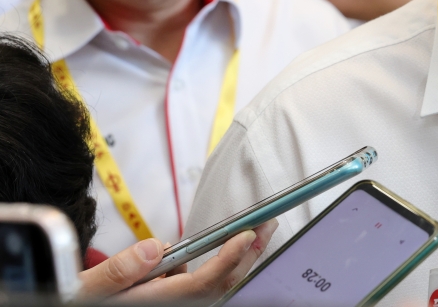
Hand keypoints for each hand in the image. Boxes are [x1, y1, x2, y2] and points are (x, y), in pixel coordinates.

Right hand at [77, 219, 276, 300]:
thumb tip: (154, 247)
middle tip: (268, 226)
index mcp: (153, 302)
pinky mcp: (169, 299)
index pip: (201, 285)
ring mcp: (171, 303)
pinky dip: (208, 267)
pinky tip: (207, 250)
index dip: (228, 260)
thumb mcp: (87, 287)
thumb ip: (119, 270)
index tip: (247, 234)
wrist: (81, 304)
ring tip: (254, 233)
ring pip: (212, 285)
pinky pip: (195, 286)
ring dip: (235, 260)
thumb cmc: (81, 300)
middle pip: (218, 286)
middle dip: (246, 256)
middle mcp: (168, 305)